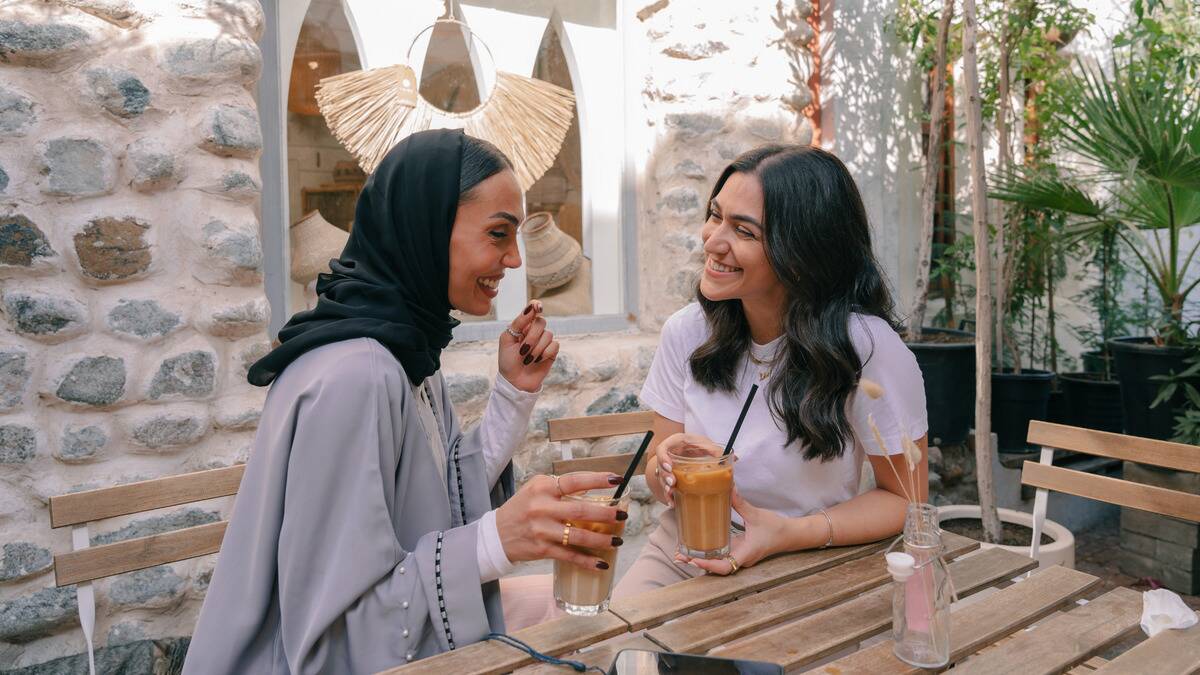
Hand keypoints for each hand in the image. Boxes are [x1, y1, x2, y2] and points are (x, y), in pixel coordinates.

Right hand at [494, 471, 627, 570]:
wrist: (497, 534)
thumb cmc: (522, 508)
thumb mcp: (536, 489)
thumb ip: (561, 487)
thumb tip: (593, 487)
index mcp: (543, 488)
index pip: (574, 481)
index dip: (597, 479)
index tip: (617, 479)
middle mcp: (542, 507)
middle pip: (581, 511)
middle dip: (606, 514)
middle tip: (623, 516)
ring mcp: (542, 530)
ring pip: (578, 536)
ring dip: (601, 540)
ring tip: (618, 541)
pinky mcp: (542, 549)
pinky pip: (569, 556)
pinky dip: (587, 561)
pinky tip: (602, 563)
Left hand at [498, 301, 558, 392]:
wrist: (515, 381)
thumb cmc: (508, 360)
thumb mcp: (507, 339)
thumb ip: (518, 322)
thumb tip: (531, 308)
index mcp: (522, 326)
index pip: (532, 310)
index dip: (536, 306)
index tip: (538, 308)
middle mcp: (534, 331)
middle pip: (541, 322)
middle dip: (531, 337)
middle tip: (522, 351)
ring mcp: (544, 341)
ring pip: (548, 335)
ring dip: (536, 349)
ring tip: (528, 359)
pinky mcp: (552, 352)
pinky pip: (554, 345)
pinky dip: (545, 354)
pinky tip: (537, 361)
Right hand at [649, 432, 723, 506]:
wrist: (691, 447)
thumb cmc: (697, 444)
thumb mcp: (706, 444)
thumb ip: (716, 450)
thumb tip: (734, 458)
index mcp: (675, 443)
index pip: (662, 449)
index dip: (663, 458)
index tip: (670, 466)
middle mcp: (669, 455)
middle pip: (660, 466)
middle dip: (665, 476)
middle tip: (673, 483)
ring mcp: (668, 466)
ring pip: (661, 477)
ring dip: (665, 486)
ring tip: (671, 493)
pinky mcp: (670, 476)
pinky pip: (665, 486)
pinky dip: (668, 494)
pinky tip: (672, 501)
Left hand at [675, 489, 785, 574]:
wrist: (789, 535)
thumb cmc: (775, 527)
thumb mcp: (756, 514)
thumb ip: (740, 503)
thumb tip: (728, 486)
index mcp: (746, 553)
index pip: (725, 567)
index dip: (708, 566)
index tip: (693, 560)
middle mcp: (741, 559)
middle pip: (716, 568)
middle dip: (697, 563)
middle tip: (678, 555)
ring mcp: (740, 557)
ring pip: (717, 564)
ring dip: (700, 560)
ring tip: (681, 553)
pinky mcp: (739, 552)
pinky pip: (721, 557)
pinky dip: (707, 555)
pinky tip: (696, 548)